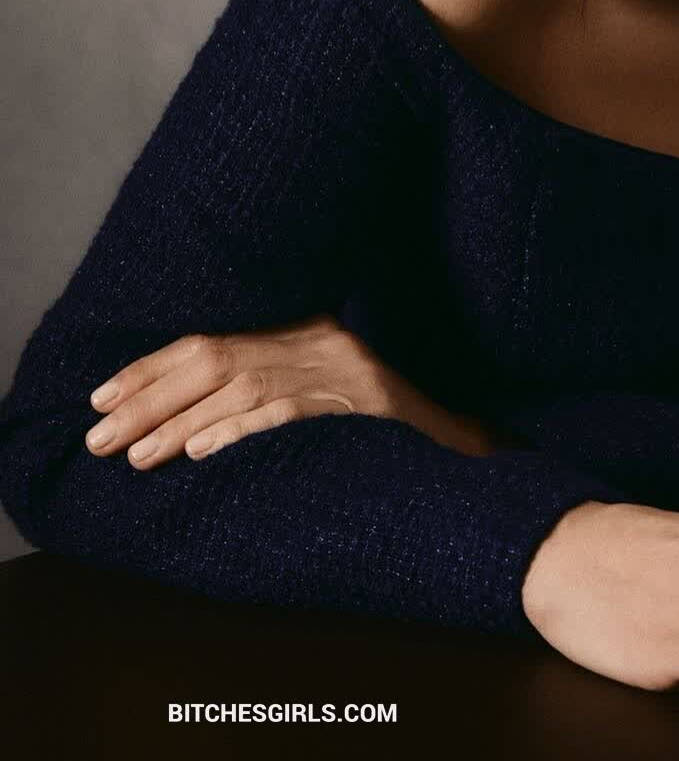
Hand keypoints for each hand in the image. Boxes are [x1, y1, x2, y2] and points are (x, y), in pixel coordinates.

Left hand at [83, 313, 527, 467]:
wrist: (470, 449)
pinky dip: (238, 431)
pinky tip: (200, 451)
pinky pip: (288, 413)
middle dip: (147, 397)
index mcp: (312, 335)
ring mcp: (344, 372)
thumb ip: (278, 391)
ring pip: (241, 386)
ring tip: (132, 454)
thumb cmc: (395, 433)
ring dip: (177, 423)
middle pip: (216, 359)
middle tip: (97, 434)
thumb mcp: (333, 394)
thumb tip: (193, 423)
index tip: (103, 393)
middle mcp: (323, 344)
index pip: (217, 339)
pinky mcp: (363, 404)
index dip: (152, 365)